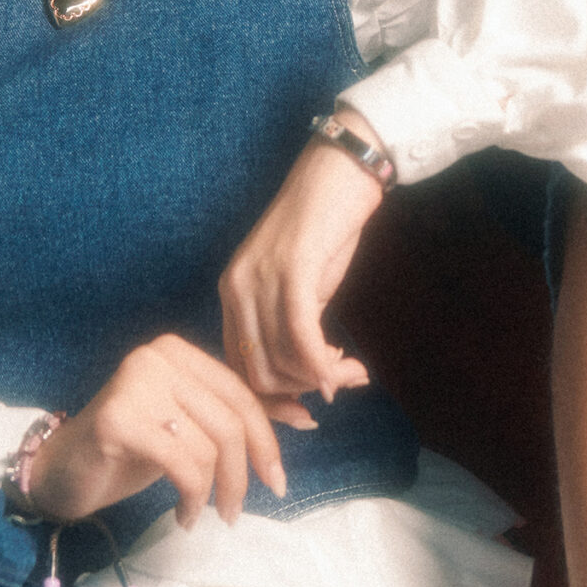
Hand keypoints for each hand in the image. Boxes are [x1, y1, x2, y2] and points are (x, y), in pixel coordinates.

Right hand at [27, 334, 303, 530]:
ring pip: (209, 446)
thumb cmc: (132, 449)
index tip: (278, 481)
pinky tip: (183, 515)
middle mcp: (158, 356)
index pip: (241, 393)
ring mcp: (136, 383)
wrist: (64, 472)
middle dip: (244, 475)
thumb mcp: (192, 429)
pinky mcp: (118, 419)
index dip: (267, 440)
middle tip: (235, 513)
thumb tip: (308, 416)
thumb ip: (241, 416)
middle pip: (230, 421)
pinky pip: (182, 465)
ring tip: (201, 514)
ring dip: (214, 493)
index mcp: (178, 350)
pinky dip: (192, 498)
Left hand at [217, 114, 382, 404]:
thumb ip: (295, 328)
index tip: (308, 413)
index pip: (237, 368)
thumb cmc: (325, 227)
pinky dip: (322, 364)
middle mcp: (236, 288)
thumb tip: (310, 380)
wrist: (341, 173)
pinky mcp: (291, 271)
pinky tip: (345, 369)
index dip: (273, 400)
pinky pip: (300, 337)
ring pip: (280, 361)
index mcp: (233, 292)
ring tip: (353, 372)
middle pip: (256, 374)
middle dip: (300, 395)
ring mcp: (260, 279)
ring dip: (322, 378)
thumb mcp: (302, 286)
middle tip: (342, 385)